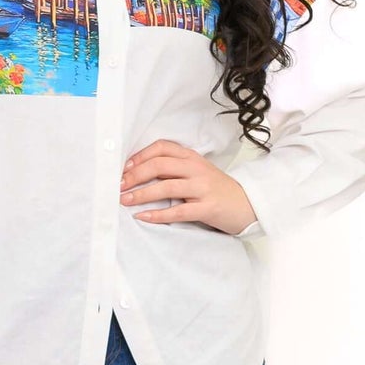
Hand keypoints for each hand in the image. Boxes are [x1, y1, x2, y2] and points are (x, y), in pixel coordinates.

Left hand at [119, 139, 258, 234]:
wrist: (246, 204)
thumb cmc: (214, 189)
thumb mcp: (195, 171)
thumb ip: (173, 168)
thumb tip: (138, 172)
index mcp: (192, 157)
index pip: (162, 147)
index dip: (140, 156)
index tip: (123, 168)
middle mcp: (196, 169)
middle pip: (160, 165)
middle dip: (135, 175)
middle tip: (118, 186)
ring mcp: (202, 188)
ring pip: (166, 187)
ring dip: (141, 194)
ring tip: (124, 200)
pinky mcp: (207, 208)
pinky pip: (178, 211)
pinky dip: (158, 214)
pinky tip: (143, 216)